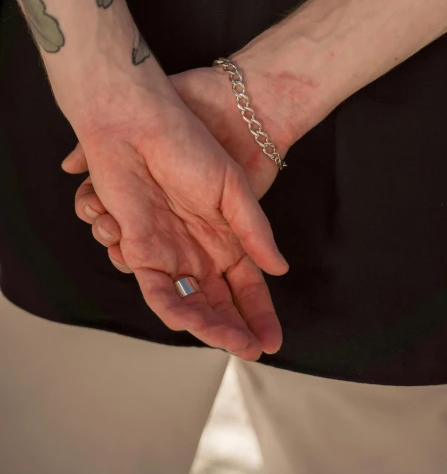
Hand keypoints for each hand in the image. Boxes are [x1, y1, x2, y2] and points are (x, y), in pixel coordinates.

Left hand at [63, 76, 289, 361]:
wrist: (139, 125)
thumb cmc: (189, 145)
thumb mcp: (233, 188)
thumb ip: (254, 230)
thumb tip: (279, 269)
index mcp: (225, 236)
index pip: (246, 285)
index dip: (260, 313)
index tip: (272, 339)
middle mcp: (198, 250)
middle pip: (219, 302)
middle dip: (235, 328)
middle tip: (252, 347)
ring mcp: (169, 253)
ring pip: (190, 304)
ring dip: (208, 326)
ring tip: (229, 339)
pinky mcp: (139, 250)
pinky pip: (156, 290)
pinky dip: (173, 308)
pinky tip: (189, 320)